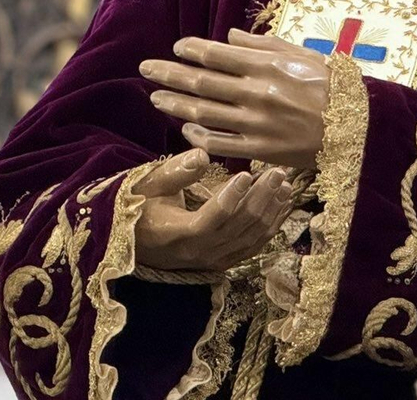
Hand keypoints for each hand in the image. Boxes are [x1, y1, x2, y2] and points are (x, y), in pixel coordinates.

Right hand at [131, 148, 295, 270]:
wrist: (133, 240)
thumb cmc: (140, 207)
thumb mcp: (149, 185)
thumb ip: (176, 171)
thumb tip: (202, 155)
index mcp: (177, 234)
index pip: (210, 219)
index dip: (230, 198)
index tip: (246, 174)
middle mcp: (198, 252)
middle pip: (237, 228)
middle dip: (261, 198)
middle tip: (276, 172)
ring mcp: (212, 260)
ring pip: (250, 238)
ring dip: (270, 211)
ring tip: (283, 185)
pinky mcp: (222, 261)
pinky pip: (252, 247)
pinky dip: (270, 227)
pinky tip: (282, 207)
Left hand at [140, 28, 330, 169]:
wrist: (358, 127)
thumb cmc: (331, 86)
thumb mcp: (301, 55)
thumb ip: (263, 45)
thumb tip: (229, 36)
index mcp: (267, 66)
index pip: (217, 55)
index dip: (191, 50)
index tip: (175, 47)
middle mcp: (257, 93)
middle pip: (202, 82)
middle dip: (169, 74)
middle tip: (146, 69)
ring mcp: (257, 124)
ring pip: (204, 113)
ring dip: (175, 104)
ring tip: (155, 98)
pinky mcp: (260, 150)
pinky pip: (220, 143)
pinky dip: (198, 135)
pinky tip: (185, 127)